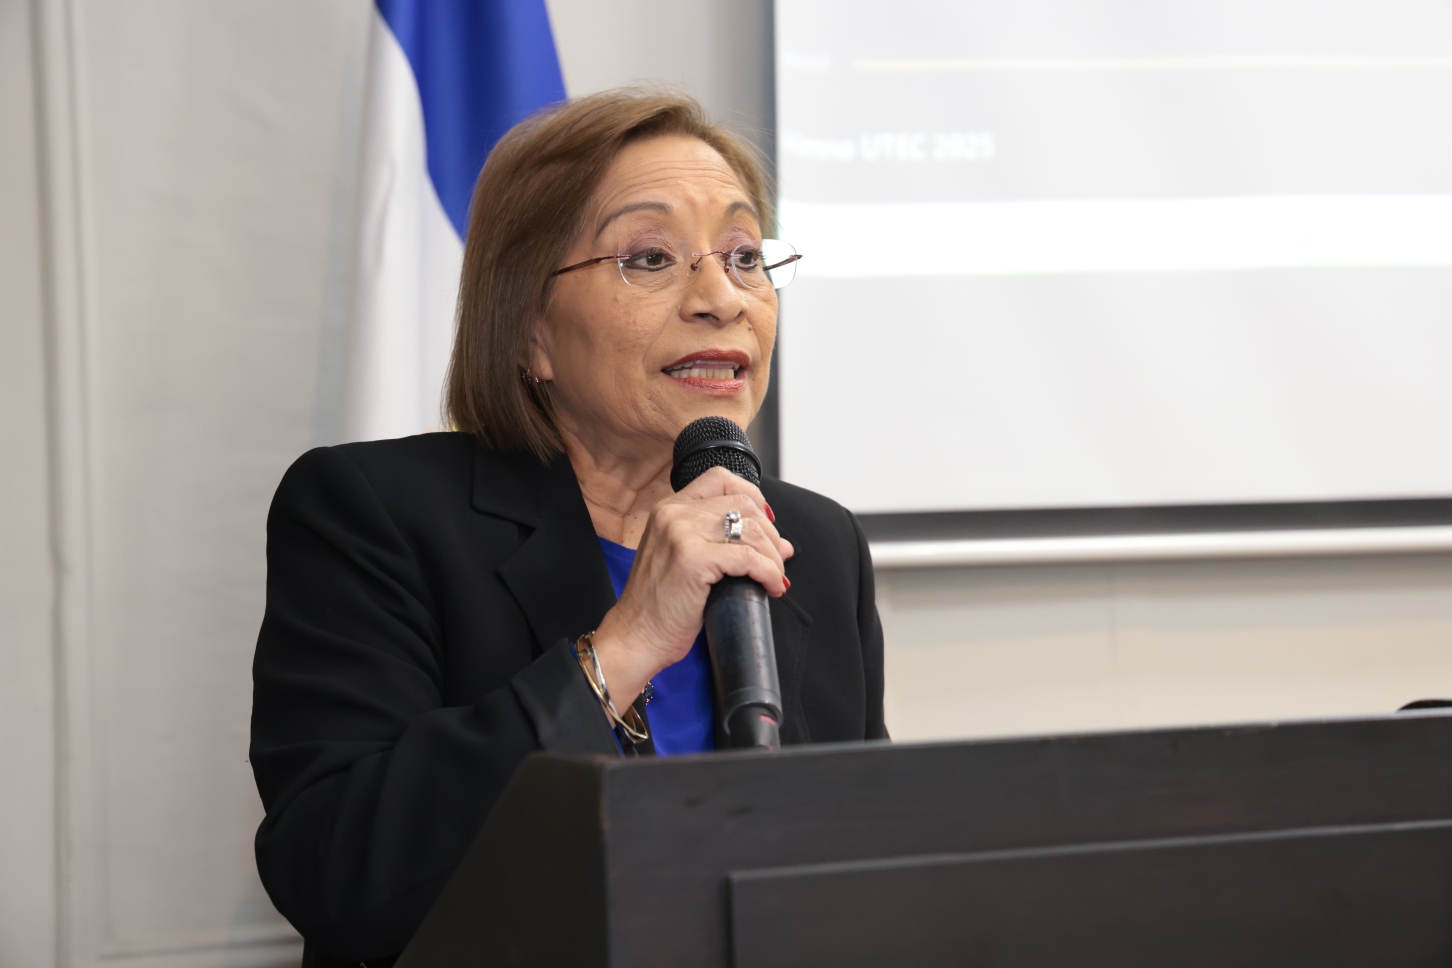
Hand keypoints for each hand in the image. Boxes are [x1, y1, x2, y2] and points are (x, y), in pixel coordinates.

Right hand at [590, 467, 793, 706]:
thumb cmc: (659, 608)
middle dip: (770, 533)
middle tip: (776, 560)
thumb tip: (782, 544)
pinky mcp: (693, 560)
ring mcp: (681, 534)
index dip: (753, 496)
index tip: (767, 523)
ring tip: (774, 578)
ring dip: (773, 556)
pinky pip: (748, 558)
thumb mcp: (686, 561)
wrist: (635, 638)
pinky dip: (768, 572)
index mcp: (668, 509)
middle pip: (743, 504)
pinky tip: (771, 586)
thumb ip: (724, 543)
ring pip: (751, 530)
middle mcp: (673, 514)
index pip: (721, 478)